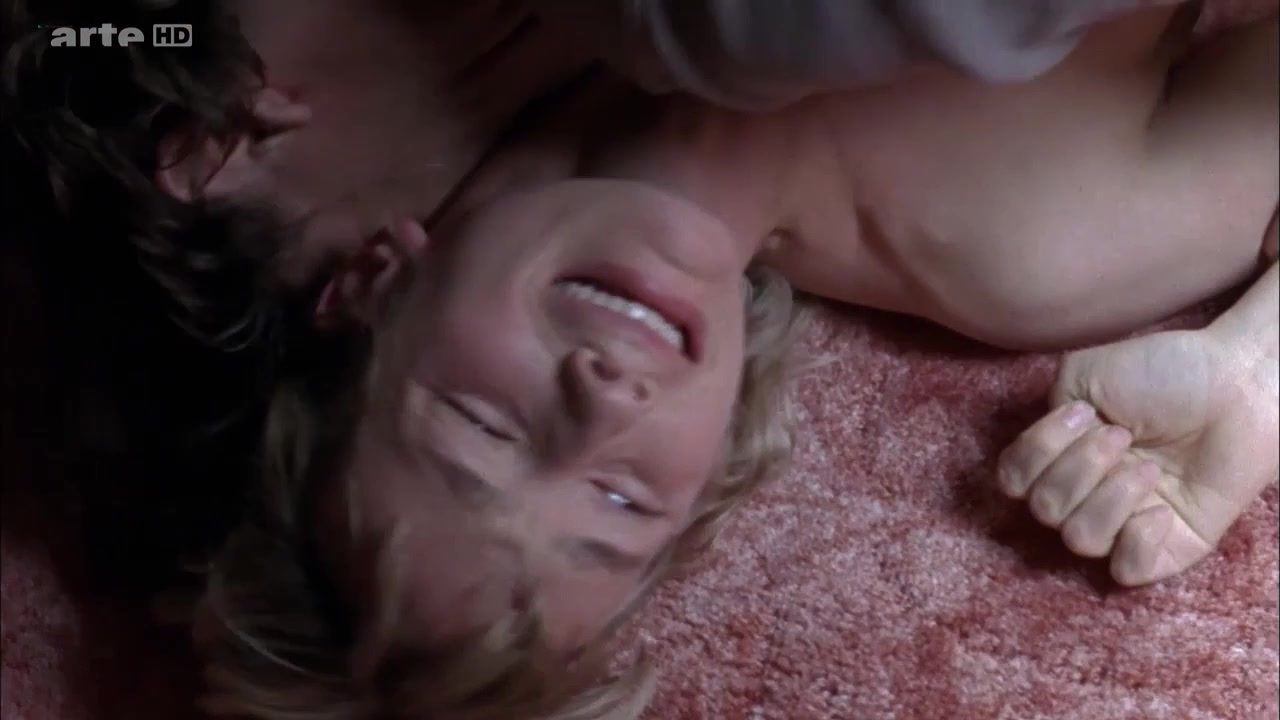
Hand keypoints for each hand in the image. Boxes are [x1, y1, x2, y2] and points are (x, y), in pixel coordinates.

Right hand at [997, 328, 1277, 585]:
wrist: (1236, 385)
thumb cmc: (1165, 373)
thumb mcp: (1082, 376)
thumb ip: (1046, 413)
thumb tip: (1047, 456)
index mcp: (1062, 456)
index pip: (1012, 481)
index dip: (1036, 452)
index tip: (1084, 414)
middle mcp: (1086, 494)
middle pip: (1044, 510)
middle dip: (1080, 467)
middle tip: (1123, 435)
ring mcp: (1126, 523)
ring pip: (1080, 540)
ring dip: (1111, 496)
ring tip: (1148, 466)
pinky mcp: (1169, 549)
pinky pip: (1127, 570)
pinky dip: (1137, 539)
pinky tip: (1161, 507)